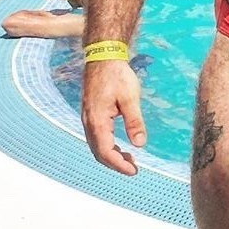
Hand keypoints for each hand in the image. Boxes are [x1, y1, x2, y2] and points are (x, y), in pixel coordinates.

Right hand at [82, 60, 145, 175]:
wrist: (103, 57)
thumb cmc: (117, 75)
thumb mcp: (130, 98)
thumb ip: (134, 121)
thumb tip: (140, 144)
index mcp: (97, 120)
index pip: (105, 151)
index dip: (119, 165)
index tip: (134, 171)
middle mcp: (88, 122)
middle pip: (98, 152)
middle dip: (115, 164)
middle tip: (134, 168)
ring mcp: (87, 118)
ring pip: (96, 146)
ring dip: (111, 156)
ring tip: (130, 159)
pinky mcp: (90, 115)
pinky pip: (96, 137)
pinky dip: (108, 146)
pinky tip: (121, 146)